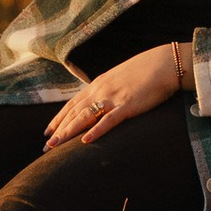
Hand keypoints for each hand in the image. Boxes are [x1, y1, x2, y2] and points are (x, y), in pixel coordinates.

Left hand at [44, 43, 187, 149]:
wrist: (164, 63)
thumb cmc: (145, 71)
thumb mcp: (120, 78)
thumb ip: (108, 88)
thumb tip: (101, 100)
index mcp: (99, 83)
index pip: (73, 104)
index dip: (59, 118)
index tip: (48, 131)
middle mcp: (101, 90)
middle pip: (74, 112)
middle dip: (58, 130)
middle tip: (46, 146)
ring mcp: (113, 97)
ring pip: (85, 116)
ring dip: (68, 132)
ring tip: (56, 145)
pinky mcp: (127, 105)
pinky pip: (109, 120)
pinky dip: (96, 131)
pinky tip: (86, 141)